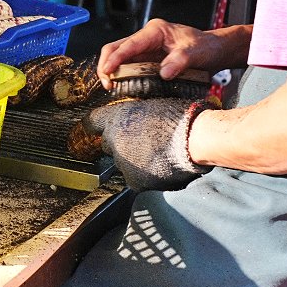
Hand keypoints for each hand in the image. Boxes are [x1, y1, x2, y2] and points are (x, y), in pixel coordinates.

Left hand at [81, 97, 216, 190]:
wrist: (194, 139)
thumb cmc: (178, 117)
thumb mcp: (152, 105)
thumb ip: (135, 115)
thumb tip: (134, 120)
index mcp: (115, 118)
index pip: (92, 122)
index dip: (96, 125)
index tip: (94, 129)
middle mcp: (113, 141)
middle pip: (109, 144)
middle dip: (121, 144)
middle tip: (142, 141)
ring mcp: (123, 163)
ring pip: (123, 163)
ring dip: (134, 160)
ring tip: (157, 154)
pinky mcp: (136, 181)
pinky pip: (136, 179)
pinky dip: (146, 175)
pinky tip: (161, 167)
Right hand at [97, 19, 234, 89]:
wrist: (214, 51)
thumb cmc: (206, 47)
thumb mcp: (195, 53)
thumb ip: (179, 61)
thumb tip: (163, 73)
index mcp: (154, 31)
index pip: (128, 44)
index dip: (116, 58)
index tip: (108, 72)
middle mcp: (145, 38)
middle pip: (115, 48)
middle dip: (107, 65)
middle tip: (108, 84)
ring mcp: (144, 49)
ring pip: (118, 57)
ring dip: (112, 72)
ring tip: (112, 87)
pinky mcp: (146, 60)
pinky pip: (128, 66)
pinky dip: (121, 76)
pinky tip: (121, 86)